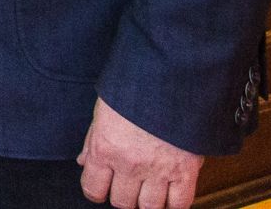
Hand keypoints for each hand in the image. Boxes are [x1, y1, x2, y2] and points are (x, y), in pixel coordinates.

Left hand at [78, 98, 202, 208]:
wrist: (171, 76)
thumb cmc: (135, 88)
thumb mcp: (104, 110)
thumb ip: (93, 141)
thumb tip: (84, 163)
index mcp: (105, 148)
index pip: (93, 189)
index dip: (96, 191)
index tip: (101, 188)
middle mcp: (129, 164)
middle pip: (122, 202)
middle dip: (123, 196)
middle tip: (127, 186)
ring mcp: (158, 170)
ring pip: (149, 207)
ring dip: (147, 202)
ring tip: (148, 190)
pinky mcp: (186, 170)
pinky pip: (180, 203)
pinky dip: (174, 204)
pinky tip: (170, 195)